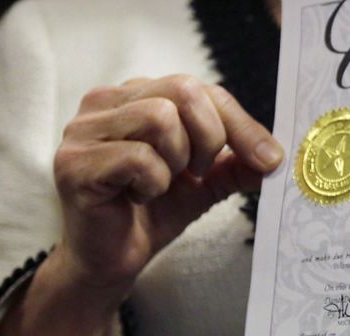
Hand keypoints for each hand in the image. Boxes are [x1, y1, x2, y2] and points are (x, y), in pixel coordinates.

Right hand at [3, 76, 282, 333]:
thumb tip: (276, 155)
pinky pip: (138, 157)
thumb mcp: (207, 180)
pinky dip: (152, 183)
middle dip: (209, 136)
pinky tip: (136, 197)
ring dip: (176, 160)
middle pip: (183, 89)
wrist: (110, 261)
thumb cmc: (153, 211)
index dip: (240, 122)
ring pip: (159, 117)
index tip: (269, 158)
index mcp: (136, 94)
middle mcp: (105, 101)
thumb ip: (237, 161)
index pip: (201, 88)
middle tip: (200, 172)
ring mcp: (83, 130)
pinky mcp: (74, 163)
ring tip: (162, 183)